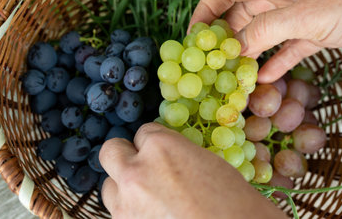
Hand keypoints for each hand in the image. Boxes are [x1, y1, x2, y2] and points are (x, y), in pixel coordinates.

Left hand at [99, 123, 285, 218]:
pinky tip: (152, 216)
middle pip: (111, 151)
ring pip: (108, 187)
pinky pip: (118, 214)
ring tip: (148, 199)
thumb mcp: (205, 163)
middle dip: (125, 156)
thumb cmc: (233, 201)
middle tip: (141, 167)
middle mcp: (137, 172)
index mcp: (161, 147)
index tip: (160, 154)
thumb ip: (175, 155)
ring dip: (124, 188)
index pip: (143, 132)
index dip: (154, 144)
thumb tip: (163, 158)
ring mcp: (126, 205)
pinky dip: (131, 213)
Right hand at [190, 0, 341, 82]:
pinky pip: (291, 46)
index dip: (208, 6)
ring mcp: (306, 12)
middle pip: (245, 11)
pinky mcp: (322, 31)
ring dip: (251, 51)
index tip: (194, 34)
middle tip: (213, 64)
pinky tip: (266, 79)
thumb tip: (234, 48)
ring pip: (267, 31)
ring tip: (233, 75)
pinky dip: (277, 61)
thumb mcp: (310, 15)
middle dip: (227, 35)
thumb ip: (267, 30)